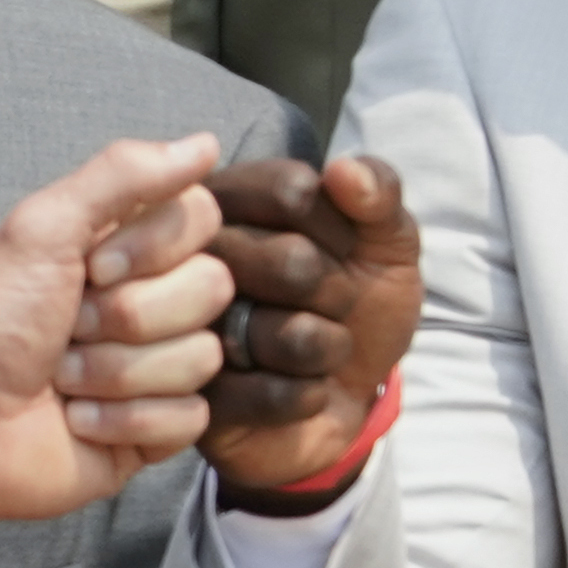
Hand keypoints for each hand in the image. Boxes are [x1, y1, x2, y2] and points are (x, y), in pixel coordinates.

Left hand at [0, 133, 232, 523]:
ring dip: (115, 370)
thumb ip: (123, 175)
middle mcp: (154, 301)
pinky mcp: (159, 427)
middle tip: (69, 327)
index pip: (201, 219)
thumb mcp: (41, 228)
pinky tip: (80, 419)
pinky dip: (124, 420)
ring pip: (200, 356)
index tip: (92, 266)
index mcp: (130, 247)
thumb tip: (204, 143)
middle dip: (127, 314)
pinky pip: (188, 415)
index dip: (153, 247)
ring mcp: (160, 366)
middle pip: (211, 288)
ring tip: (63, 377)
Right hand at [196, 152, 422, 505]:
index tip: (340, 250)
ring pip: (292, 336)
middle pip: (293, 263)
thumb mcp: (384, 243)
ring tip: (310, 351)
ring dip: (327, 350)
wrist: (347, 393)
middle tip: (329, 306)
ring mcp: (184, 330)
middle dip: (339, 295)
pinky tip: (292, 390)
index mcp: (229, 201)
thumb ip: (378, 195)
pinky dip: (305, 396)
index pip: (293, 191)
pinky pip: (275, 396)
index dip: (342, 230)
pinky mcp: (194, 397)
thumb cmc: (356, 304)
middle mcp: (192, 258)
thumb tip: (344, 170)